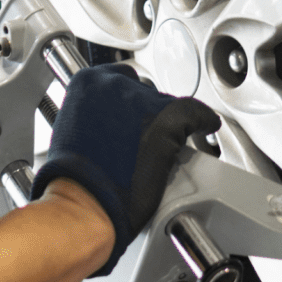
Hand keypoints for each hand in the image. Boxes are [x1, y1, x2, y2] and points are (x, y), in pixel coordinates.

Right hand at [30, 64, 220, 275]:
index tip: (136, 113)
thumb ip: (94, 118)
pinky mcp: (166, 120)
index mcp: (87, 83)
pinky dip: (205, 121)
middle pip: (145, 90)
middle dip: (147, 114)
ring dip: (167, 124)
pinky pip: (197, 114)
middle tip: (144, 139)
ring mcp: (142, 101)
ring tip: (160, 148)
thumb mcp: (74, 133)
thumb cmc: (75, 179)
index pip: (120, 79)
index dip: (131, 101)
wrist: (86, 202)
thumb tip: (110, 123)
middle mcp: (114, 84)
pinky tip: (207, 127)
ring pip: (167, 103)